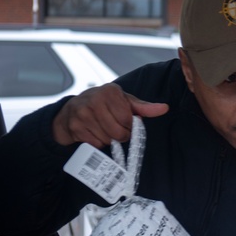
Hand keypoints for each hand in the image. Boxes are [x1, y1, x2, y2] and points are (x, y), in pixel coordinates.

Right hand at [52, 83, 168, 147]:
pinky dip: (98, 142)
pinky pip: (96, 144)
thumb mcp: (123, 102)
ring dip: (109, 139)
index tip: (126, 122)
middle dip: (121, 134)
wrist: (71, 110)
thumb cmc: (102, 104)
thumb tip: (164, 108)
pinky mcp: (76, 127)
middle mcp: (95, 100)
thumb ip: (144, 107)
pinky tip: (94, 132)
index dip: (130, 125)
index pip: (129, 119)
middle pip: (119, 131)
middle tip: (116, 128)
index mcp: (110, 91)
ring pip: (108, 139)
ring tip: (104, 128)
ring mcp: (83, 114)